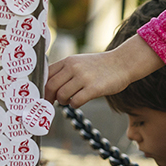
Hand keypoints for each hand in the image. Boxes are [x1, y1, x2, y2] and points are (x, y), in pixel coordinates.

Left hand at [45, 35, 164, 107]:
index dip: (43, 87)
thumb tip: (50, 88)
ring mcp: (84, 78)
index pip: (47, 74)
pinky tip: (78, 102)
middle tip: (52, 103)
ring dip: (63, 102)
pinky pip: (75, 101)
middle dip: (49, 97)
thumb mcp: (80, 62)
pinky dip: (74, 105)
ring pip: (62, 95)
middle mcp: (74, 67)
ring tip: (69, 100)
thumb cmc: (100, 66)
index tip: (44, 95)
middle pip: (51, 86)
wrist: (122, 63)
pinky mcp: (94, 88)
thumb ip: (65, 71)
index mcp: (68, 61)